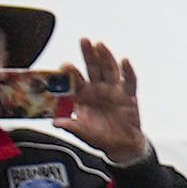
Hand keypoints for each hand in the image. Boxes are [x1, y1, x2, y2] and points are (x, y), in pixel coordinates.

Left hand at [59, 37, 149, 163]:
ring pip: (110, 70)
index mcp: (83, 96)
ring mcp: (114, 91)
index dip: (71, 72)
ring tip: (100, 46)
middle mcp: (98, 89)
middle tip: (84, 41)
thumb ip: (72, 127)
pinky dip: (128, 71)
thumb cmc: (100, 137)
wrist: (121, 146)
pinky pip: (130, 81)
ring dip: (106, 57)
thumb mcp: (83, 134)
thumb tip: (56, 122)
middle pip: (93, 68)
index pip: (76, 80)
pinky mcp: (129, 95)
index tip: (65, 66)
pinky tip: (125, 61)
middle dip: (88, 54)